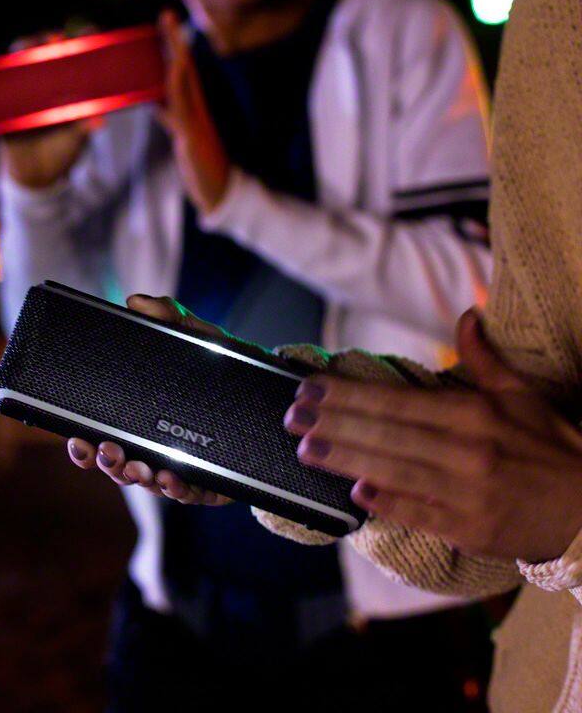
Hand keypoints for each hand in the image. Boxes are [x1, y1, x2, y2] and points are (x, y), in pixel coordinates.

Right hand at [0, 31, 97, 188]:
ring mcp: (20, 88)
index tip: (89, 32)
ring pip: (16, 59)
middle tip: (53, 40)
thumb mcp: (74, 139)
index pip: (75, 55)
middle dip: (47, 41)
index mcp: (67, 85)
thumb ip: (82, 127)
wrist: (36, 176)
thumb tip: (99, 122)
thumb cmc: (61, 151)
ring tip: (24, 47)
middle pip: (43, 51)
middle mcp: (43, 80)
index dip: (82, 40)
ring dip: (19, 49)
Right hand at [63, 293, 231, 505]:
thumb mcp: (198, 338)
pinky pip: (188, 494)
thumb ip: (171, 316)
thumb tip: (137, 301)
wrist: (276, 394)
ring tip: (140, 469)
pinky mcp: (211, 482)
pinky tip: (171, 478)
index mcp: (143, 420)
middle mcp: (157, 447)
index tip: (77, 439)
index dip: (85, 445)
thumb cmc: (225, 368)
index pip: (103, 437)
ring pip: (148, 483)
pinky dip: (176, 489)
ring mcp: (181, 467)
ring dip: (138, 478)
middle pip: (119, 466)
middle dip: (108, 463)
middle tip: (108, 452)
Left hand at [156, 9, 229, 215]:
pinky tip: (173, 73)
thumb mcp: (178, 130)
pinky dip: (175, 90)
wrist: (215, 185)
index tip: (166, 18)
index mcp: (191, 101)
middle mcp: (195, 104)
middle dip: (174, 40)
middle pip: (183, 65)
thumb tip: (151, 99)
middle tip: (166, 13)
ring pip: (184, 81)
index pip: (181, 65)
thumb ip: (167, 113)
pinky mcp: (191, 135)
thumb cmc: (198, 157)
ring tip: (171, 34)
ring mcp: (194, 117)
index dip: (173, 42)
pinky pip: (181, 108)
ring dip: (176, 57)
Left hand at [284, 308, 581, 562]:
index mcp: (475, 414)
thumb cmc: (552, 451)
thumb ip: (485, 359)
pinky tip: (355, 494)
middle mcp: (468, 450)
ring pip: (394, 471)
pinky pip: (420, 515)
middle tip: (292, 416)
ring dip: (345, 460)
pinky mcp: (470, 530)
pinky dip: (389, 504)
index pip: (397, 401)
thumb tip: (467, 315)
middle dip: (334, 424)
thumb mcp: (524, 397)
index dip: (350, 395)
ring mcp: (468, 492)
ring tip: (305, 449)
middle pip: (387, 434)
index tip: (311, 389)